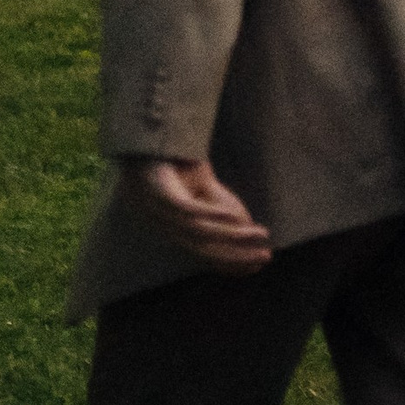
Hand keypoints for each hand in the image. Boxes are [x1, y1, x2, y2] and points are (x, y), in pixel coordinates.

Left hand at [125, 157, 273, 274]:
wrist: (139, 139)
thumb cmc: (168, 163)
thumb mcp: (198, 184)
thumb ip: (217, 203)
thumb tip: (243, 222)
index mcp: (172, 229)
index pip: (205, 255)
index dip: (232, 264)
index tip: (258, 266)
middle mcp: (165, 227)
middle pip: (204, 251)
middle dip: (237, 257)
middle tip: (265, 257)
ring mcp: (160, 212)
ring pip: (200, 232)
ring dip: (232, 235)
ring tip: (258, 233)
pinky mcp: (159, 193)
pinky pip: (188, 210)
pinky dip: (213, 215)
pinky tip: (236, 216)